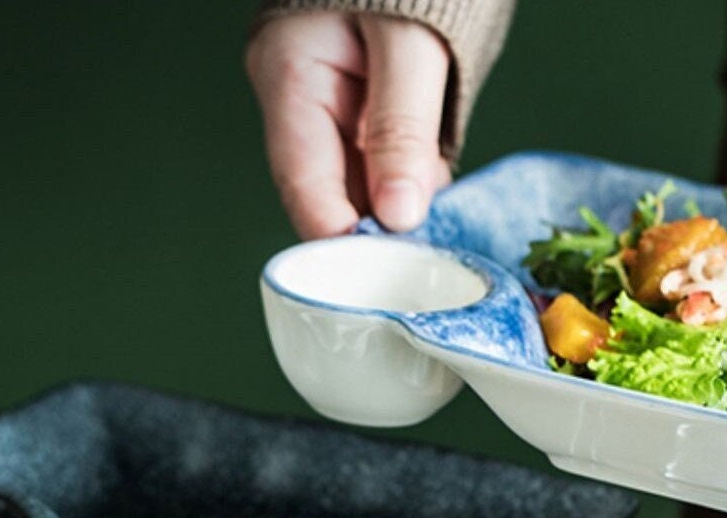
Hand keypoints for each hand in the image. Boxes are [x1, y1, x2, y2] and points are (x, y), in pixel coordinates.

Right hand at [246, 12, 451, 238]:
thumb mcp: (410, 43)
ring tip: (437, 206)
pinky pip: (380, 168)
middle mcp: (299, 99)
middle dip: (379, 224)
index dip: (345, 239)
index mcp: (288, 74)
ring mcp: (330, 107)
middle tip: (424, 243)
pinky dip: (408, 185)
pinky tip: (433, 182)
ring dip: (399, 207)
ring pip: (360, 188)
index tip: (389, 265)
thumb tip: (399, 214)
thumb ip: (403, 128)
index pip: (305, 188)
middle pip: (331, 196)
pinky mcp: (360, 112)